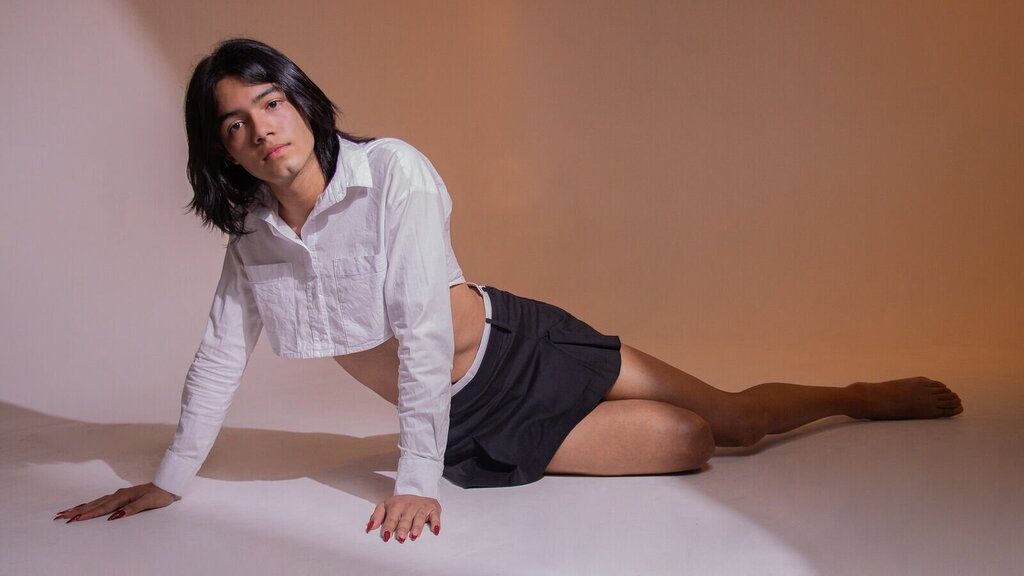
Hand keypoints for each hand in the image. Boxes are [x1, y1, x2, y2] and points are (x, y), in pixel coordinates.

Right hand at [53, 483, 178, 522]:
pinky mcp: (120, 497)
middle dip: (77, 511)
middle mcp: (118, 495)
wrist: (168, 485)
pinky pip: (101, 501)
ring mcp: (118, 495)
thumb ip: (132, 509)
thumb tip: (115, 516)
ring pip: (96, 502)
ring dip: (81, 508)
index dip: (88, 514)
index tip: (74, 519)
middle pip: (94, 504)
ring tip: (66, 512)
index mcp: (122, 497)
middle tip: (60, 516)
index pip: (102, 508)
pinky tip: (85, 507)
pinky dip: (91, 505)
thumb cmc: (159, 495)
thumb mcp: (148, 502)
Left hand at [366, 494, 440, 542]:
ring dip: (417, 526)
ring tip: (414, 535)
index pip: (391, 518)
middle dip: (403, 528)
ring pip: (419, 518)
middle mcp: (409, 506)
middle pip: (405, 519)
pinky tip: (435, 530)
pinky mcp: (433, 509)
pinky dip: (436, 523)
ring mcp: (421, 507)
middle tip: (400, 537)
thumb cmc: (400, 505)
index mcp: (396, 505)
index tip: (386, 536)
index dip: (388, 527)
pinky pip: (435, 516)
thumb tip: (369, 528)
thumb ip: (376, 516)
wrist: (417, 491)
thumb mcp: (386, 506)